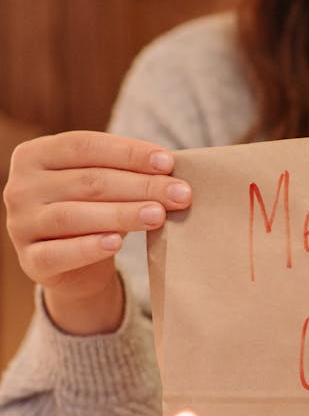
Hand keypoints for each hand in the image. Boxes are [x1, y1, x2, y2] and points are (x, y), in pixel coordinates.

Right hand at [3, 131, 191, 334]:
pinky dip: (89, 247)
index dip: (128, 153)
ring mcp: (20, 224)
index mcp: (35, 155)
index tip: (169, 162)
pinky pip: (59, 254)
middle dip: (139, 186)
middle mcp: (20, 187)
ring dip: (122, 214)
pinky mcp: (30, 261)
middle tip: (180, 194)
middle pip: (87, 181)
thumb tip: (170, 169)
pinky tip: (117, 243)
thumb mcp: (102, 188)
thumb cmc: (93, 214)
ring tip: (159, 215)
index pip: (84, 146)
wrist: (74, 269)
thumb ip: (123, 174)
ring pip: (74, 216)